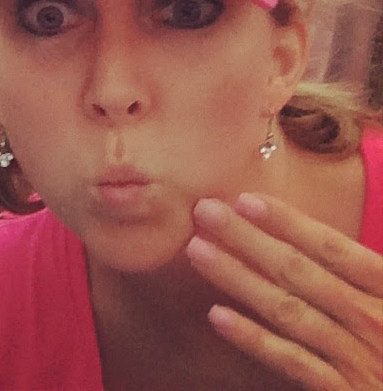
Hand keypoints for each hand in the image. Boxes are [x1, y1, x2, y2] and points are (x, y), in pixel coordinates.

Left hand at [186, 194, 382, 389]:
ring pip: (288, 311)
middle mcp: (373, 320)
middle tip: (205, 210)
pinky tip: (217, 315)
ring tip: (197, 250)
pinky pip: (292, 362)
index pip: (332, 248)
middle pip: (300, 272)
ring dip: (239, 278)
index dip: (288, 221)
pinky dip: (254, 338)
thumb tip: (299, 229)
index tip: (244, 200)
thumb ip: (353, 270)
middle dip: (247, 238)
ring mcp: (358, 359)